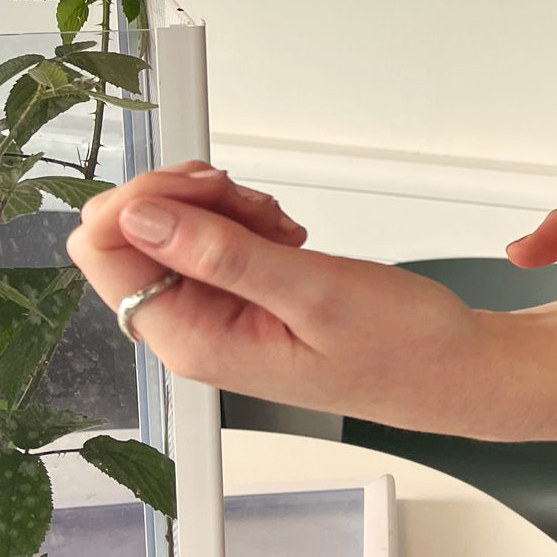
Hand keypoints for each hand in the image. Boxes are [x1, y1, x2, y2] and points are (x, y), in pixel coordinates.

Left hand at [65, 161, 476, 424]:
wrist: (452, 368)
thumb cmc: (402, 348)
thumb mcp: (315, 292)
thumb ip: (224, 255)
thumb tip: (142, 217)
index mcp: (196, 340)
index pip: (104, 252)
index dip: (144, 200)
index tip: (208, 187)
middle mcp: (193, 330)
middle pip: (133, 233)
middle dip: (186, 197)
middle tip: (253, 204)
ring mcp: (215, 314)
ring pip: (172, 228)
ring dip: (220, 205)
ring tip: (280, 224)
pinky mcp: (240, 299)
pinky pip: (210, 239)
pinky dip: (242, 217)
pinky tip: (285, 234)